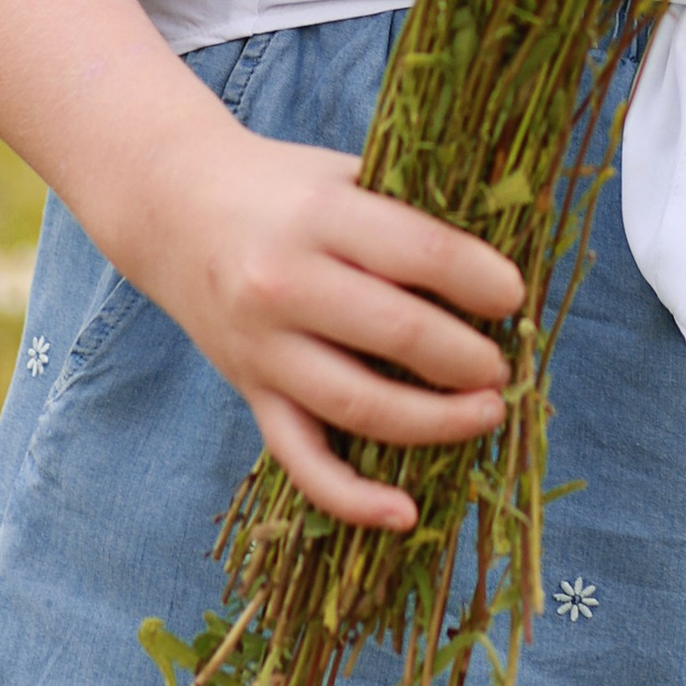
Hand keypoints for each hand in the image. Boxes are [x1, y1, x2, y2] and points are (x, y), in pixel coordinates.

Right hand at [121, 109, 525, 536]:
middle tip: (502, 364)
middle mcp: (284, 283)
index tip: (514, 297)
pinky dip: (353, 498)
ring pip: (358, 405)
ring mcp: (263, 347)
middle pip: (397, 334)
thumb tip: (506, 255)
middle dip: (469, 359)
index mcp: (321, 213)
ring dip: (437, 421)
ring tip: (487, 412)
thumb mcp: (344, 172)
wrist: (172, 206)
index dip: (482, 282)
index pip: (421, 254)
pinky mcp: (250, 393)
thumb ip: (410, 209)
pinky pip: (302, 460)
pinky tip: (406, 514)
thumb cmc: (283, 188)